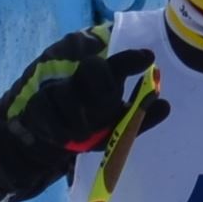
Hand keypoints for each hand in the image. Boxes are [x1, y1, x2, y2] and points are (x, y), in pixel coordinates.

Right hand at [2, 38, 163, 155]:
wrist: (47, 144)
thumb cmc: (89, 130)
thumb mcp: (116, 127)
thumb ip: (139, 117)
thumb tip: (166, 105)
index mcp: (103, 83)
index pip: (118, 65)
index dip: (131, 60)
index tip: (149, 58)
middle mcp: (81, 82)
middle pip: (92, 69)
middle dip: (104, 82)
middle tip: (110, 99)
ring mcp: (57, 92)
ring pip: (69, 93)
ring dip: (79, 114)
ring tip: (85, 131)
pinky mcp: (37, 107)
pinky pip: (48, 114)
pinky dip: (59, 128)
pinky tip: (65, 138)